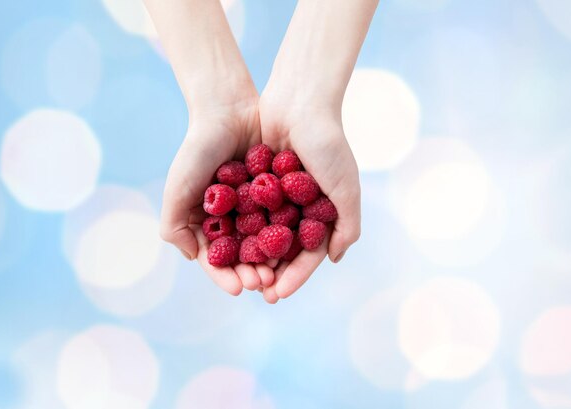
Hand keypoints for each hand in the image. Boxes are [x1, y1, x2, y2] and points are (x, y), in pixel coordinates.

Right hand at [160, 97, 274, 295]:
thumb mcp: (178, 189)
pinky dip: (289, 235)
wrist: (228, 110)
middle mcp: (232, 218)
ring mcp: (255, 206)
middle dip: (252, 273)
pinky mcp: (277, 192)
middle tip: (264, 283)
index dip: (226, 276)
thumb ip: (175, 226)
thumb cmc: (198, 149)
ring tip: (280, 272)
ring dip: (272, 261)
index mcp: (207, 221)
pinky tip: (296, 248)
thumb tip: (193, 258)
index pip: (216, 258)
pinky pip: (284, 219)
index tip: (239, 289)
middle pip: (243, 255)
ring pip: (265, 242)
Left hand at [257, 94, 360, 302]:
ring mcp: (276, 194)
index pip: (307, 253)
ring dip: (251, 256)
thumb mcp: (346, 188)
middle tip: (254, 291)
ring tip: (238, 274)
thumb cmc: (328, 144)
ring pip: (261, 233)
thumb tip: (332, 259)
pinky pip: (245, 210)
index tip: (278, 294)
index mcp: (321, 211)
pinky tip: (224, 245)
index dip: (294, 276)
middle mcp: (298, 206)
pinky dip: (237, 228)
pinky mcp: (256, 180)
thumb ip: (346, 225)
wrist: (300, 101)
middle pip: (281, 249)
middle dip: (269, 271)